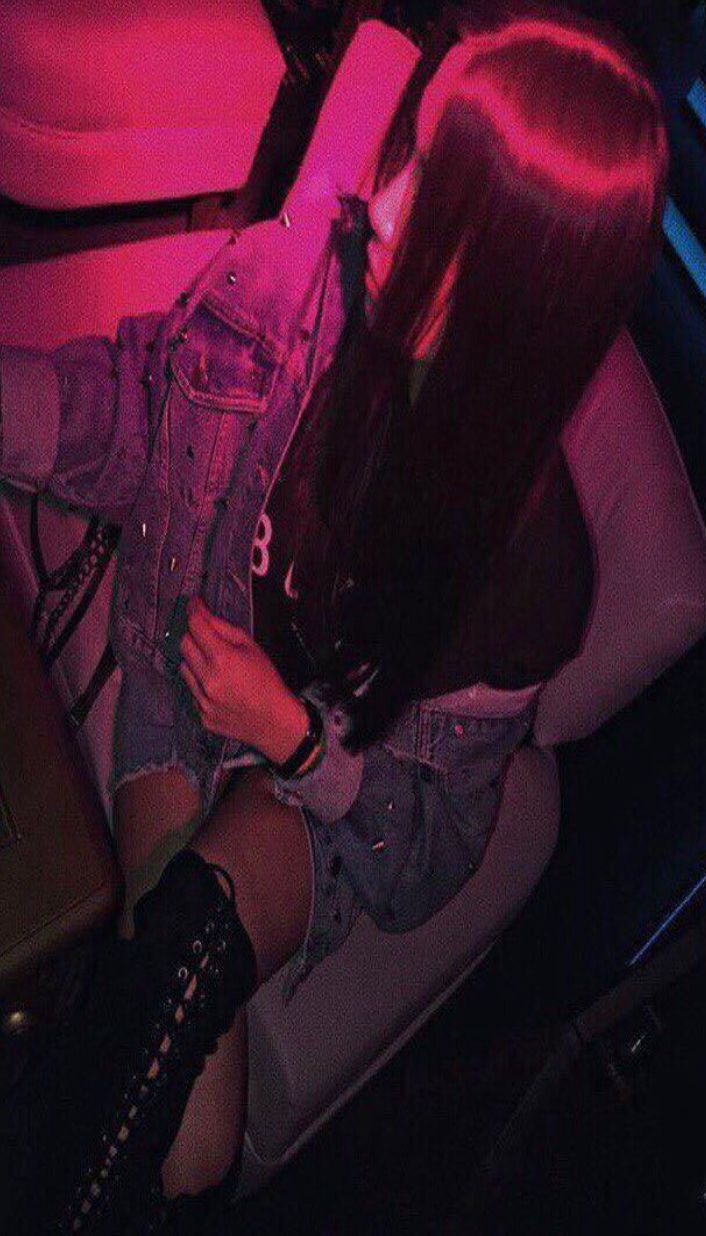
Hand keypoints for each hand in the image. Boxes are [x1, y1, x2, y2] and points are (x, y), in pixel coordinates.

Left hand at [178, 597, 307, 764]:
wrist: (276, 722)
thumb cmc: (268, 681)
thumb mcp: (252, 647)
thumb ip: (223, 629)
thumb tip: (201, 613)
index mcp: (222, 659)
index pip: (195, 627)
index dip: (193, 612)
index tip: (193, 605)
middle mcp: (208, 680)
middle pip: (184, 645)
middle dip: (193, 636)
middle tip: (207, 637)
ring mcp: (202, 700)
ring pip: (184, 668)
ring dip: (195, 662)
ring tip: (216, 667)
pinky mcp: (201, 715)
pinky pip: (192, 691)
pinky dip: (201, 685)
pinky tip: (220, 688)